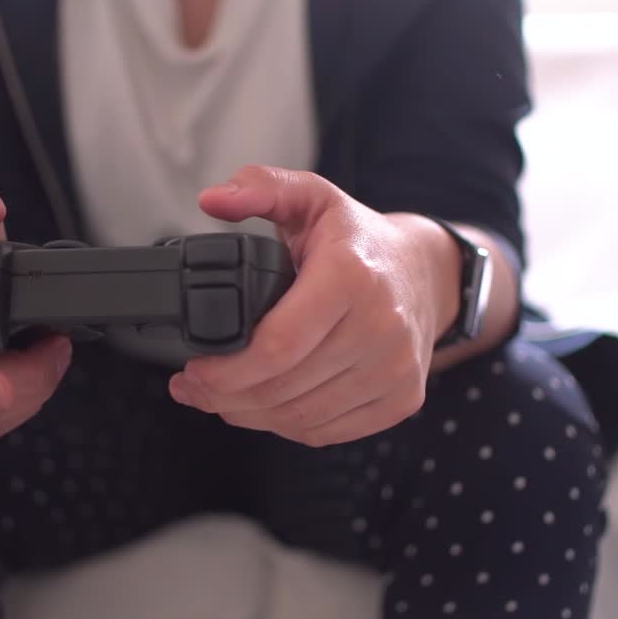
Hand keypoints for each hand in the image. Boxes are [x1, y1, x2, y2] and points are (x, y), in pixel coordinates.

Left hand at [167, 166, 461, 446]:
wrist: (425, 274)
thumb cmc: (359, 242)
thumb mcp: (312, 197)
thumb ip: (260, 186)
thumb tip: (212, 200)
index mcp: (351, 276)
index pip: (277, 346)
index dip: (225, 371)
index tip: (192, 370)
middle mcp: (382, 326)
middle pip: (284, 388)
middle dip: (225, 397)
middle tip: (194, 389)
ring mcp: (396, 368)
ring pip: (302, 417)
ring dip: (251, 416)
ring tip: (221, 400)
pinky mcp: (403, 399)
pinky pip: (329, 431)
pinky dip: (289, 426)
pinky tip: (266, 408)